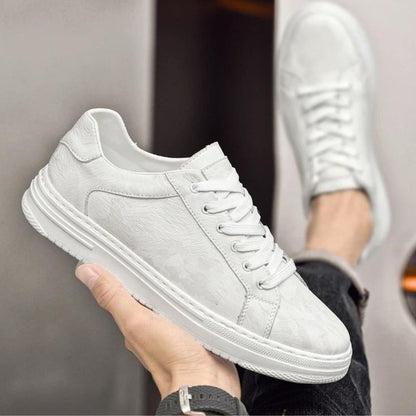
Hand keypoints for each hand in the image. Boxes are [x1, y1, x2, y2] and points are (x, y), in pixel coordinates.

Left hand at [75, 264, 240, 398]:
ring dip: (169, 287)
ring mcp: (174, 327)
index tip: (119, 254)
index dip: (120, 273)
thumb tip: (87, 273)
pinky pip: (187, 307)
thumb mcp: (137, 321)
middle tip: (147, 256)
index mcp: (134, 324)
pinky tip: (191, 290)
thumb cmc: (173, 359)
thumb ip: (114, 297)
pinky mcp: (193, 328)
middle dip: (147, 277)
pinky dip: (187, 297)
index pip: (122, 292)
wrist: (206, 382)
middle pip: (146, 295)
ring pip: (167, 300)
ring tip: (170, 268)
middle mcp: (152, 326)